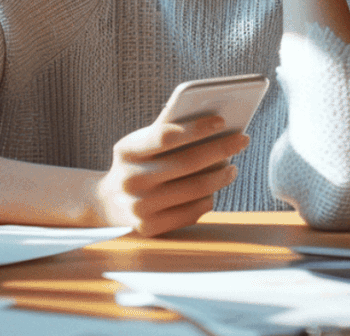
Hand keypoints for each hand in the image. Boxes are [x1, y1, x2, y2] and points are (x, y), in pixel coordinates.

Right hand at [93, 115, 248, 236]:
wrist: (106, 203)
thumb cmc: (135, 164)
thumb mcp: (138, 144)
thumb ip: (166, 131)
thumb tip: (212, 121)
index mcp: (126, 151)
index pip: (166, 136)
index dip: (196, 128)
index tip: (222, 121)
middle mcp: (131, 180)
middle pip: (187, 162)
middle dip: (220, 149)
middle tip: (242, 140)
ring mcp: (140, 207)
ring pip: (194, 190)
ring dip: (220, 176)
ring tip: (232, 167)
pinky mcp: (150, 228)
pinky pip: (191, 212)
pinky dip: (208, 198)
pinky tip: (214, 189)